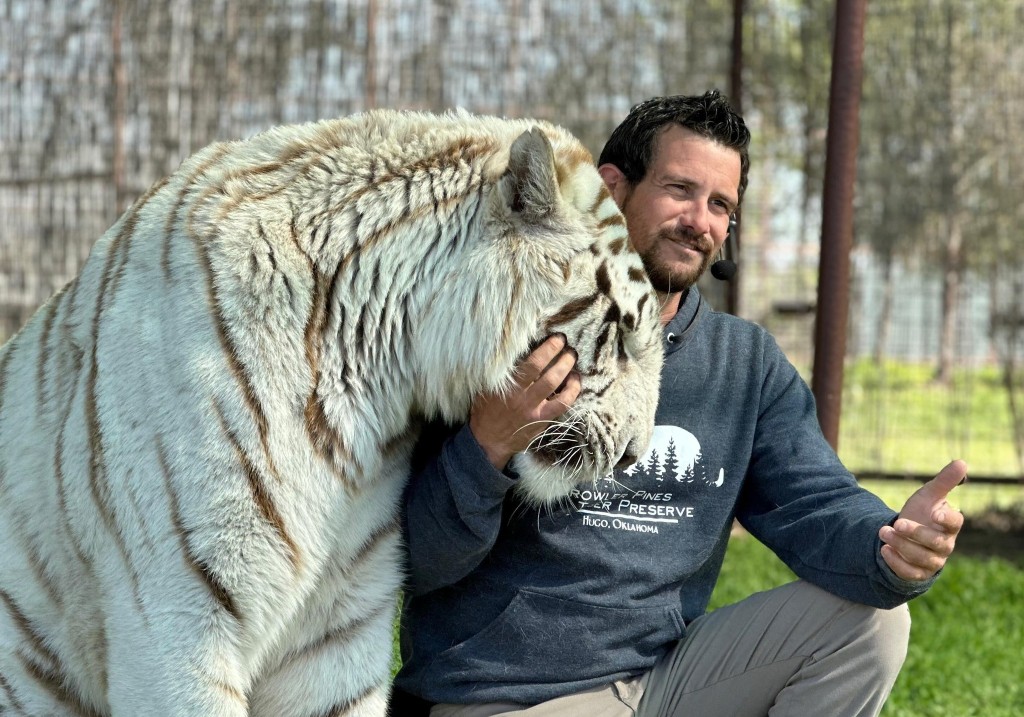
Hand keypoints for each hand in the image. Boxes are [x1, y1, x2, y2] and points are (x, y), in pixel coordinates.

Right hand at [469, 335, 580, 468]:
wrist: (488, 441)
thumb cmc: (485, 410)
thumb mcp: (485, 387)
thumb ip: (498, 371)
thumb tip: (513, 349)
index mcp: (508, 387)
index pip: (533, 364)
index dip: (548, 349)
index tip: (557, 339)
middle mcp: (523, 399)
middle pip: (549, 376)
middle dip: (562, 358)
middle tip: (569, 347)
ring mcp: (535, 411)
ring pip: (558, 390)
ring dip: (569, 373)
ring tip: (572, 360)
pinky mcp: (542, 422)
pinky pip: (562, 406)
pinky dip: (571, 392)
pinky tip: (575, 382)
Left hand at [879, 459, 966, 580]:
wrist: (905, 533)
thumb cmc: (921, 512)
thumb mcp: (929, 494)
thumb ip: (944, 481)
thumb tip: (962, 462)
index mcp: (950, 525)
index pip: (955, 523)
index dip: (947, 519)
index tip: (935, 512)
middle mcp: (945, 545)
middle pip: (936, 542)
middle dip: (916, 533)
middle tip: (898, 522)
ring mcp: (933, 561)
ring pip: (921, 557)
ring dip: (901, 544)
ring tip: (883, 531)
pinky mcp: (918, 573)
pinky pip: (910, 573)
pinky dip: (896, 562)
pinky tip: (885, 549)